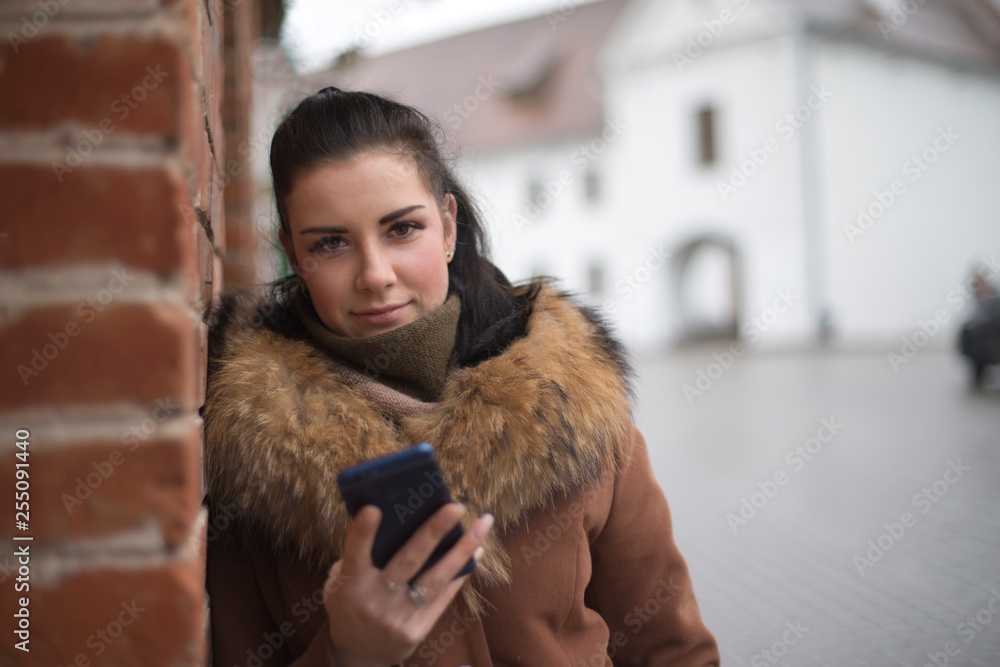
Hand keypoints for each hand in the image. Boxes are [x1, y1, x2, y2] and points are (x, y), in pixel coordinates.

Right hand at [322, 504, 493, 666]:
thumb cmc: (351, 604)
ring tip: (483, 523)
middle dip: (434, 531)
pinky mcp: (418, 629)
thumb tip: (393, 520)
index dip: (363, 533)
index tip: (374, 508)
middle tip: (456, 506)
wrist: (357, 655)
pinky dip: (461, 572)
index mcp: (351, 585)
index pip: (355, 554)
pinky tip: (476, 550)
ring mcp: (399, 617)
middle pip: (408, 561)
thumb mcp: (341, 582)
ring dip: (462, 549)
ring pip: (436, 579)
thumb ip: (360, 556)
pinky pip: (444, 596)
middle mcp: (376, 601)